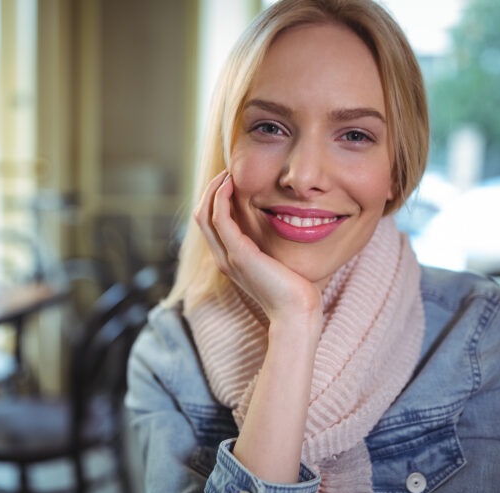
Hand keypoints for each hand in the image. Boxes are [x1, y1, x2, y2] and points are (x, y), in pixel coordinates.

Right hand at [194, 171, 322, 330]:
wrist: (298, 313)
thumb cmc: (296, 291)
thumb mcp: (281, 263)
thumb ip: (275, 248)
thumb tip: (290, 229)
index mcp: (231, 261)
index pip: (211, 225)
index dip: (215, 201)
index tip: (231, 182)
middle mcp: (224, 259)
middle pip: (201, 218)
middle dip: (210, 191)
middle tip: (227, 172)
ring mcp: (229, 257)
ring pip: (204, 216)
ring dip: (213, 190)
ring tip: (227, 174)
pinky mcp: (239, 254)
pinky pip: (220, 219)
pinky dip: (221, 198)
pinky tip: (232, 184)